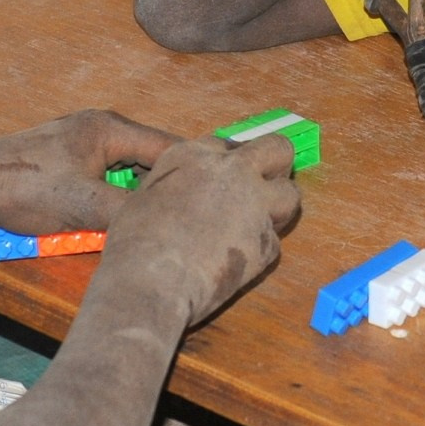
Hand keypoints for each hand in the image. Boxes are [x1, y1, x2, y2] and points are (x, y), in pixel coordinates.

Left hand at [0, 109, 178, 233]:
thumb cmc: (23, 191)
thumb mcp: (83, 207)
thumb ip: (130, 211)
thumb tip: (168, 220)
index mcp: (110, 128)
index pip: (167, 145)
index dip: (190, 169)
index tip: (210, 193)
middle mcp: (102, 128)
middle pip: (149, 156)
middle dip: (160, 185)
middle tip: (179, 211)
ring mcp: (83, 142)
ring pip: (127, 169)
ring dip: (133, 193)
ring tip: (146, 217)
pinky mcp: (68, 159)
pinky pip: (105, 176)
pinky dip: (111, 196)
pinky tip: (110, 216)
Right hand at [102, 134, 299, 325]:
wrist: (150, 281)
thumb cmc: (134, 244)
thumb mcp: (144, 197)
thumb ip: (175, 183)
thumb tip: (183, 190)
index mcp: (196, 155)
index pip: (227, 144)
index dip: (229, 162)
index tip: (227, 177)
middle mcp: (233, 170)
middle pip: (277, 148)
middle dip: (276, 164)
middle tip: (265, 184)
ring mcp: (255, 203)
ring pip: (290, 194)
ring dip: (278, 208)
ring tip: (257, 224)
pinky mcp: (266, 240)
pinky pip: (273, 241)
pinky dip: (259, 251)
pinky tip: (235, 262)